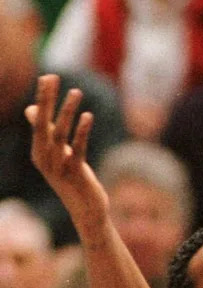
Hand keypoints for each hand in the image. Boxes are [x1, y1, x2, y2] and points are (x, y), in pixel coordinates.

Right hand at [26, 75, 108, 231]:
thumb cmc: (72, 179)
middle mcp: (44, 158)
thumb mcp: (57, 154)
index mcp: (38, 152)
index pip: (38, 120)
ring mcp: (58, 167)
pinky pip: (77, 149)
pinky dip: (81, 131)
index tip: (48, 77)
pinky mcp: (75, 174)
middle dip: (46, 100)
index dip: (42, 99)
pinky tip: (87, 116)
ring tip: (76, 92)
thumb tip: (31, 109)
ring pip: (59, 134)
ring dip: (67, 111)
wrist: (87, 210)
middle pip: (42, 124)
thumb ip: (46, 132)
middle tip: (53, 77)